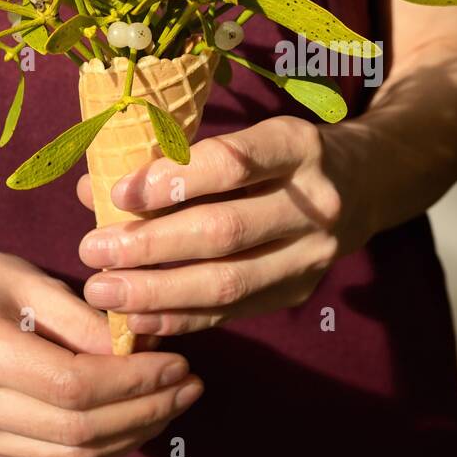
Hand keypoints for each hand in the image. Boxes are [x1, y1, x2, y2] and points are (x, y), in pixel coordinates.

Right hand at [0, 234, 202, 456]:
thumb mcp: (31, 280)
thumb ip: (85, 320)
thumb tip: (143, 352)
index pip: (71, 385)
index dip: (133, 381)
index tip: (178, 363)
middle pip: (75, 428)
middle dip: (144, 410)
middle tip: (190, 384)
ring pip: (69, 453)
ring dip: (132, 431)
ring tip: (175, 400)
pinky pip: (55, 456)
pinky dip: (105, 440)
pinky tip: (139, 414)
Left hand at [77, 115, 367, 335]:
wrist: (364, 184)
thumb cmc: (280, 155)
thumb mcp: (245, 138)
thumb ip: (175, 161)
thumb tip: (94, 191)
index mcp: (296, 146)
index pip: (231, 164)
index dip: (170, 181)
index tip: (116, 193)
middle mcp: (314, 202)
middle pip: (224, 230)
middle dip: (149, 246)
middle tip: (91, 251)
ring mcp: (313, 254)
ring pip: (229, 282)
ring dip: (157, 292)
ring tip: (103, 291)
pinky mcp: (301, 290)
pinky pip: (233, 311)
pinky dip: (182, 318)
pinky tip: (138, 318)